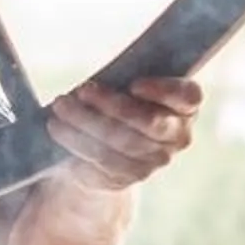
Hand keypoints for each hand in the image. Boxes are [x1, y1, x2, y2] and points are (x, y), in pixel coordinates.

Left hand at [45, 75, 202, 190]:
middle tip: (82, 90)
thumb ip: (125, 75)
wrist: (111, 144)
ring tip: (60, 105)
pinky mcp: (132, 175)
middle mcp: (178, 135)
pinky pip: (104, 159)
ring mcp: (158, 159)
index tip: (134, 84)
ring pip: (122, 141)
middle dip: (113, 105)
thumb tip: (103, 69)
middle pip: (149, 122)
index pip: (187, 97)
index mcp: (186, 105)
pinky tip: (57, 127)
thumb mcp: (129, 84)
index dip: (164, 91)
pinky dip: (77, 141)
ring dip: (86, 121)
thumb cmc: (122, 99)